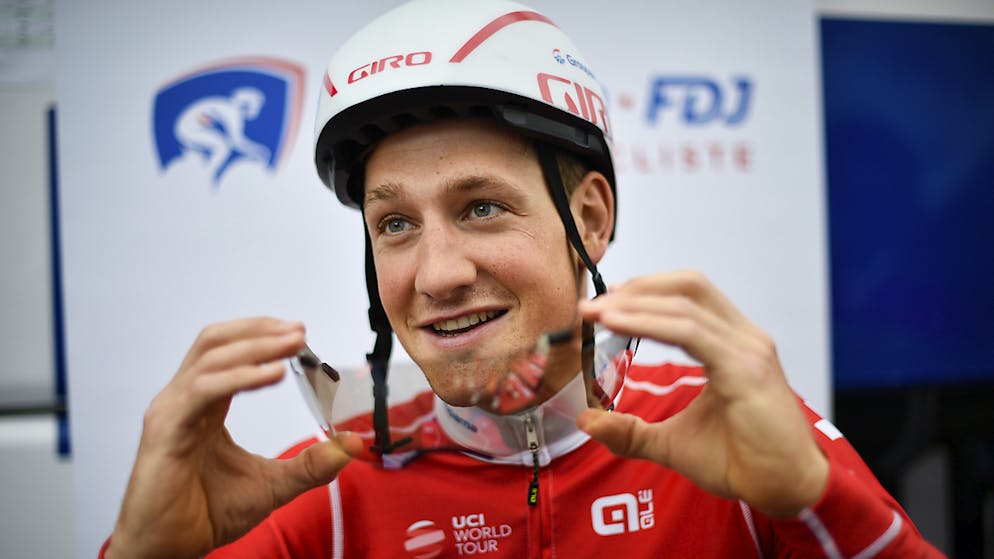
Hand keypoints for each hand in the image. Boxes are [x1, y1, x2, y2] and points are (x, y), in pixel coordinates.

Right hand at [106, 317, 358, 558]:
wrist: (168, 549)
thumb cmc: (205, 514)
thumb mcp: (273, 485)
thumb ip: (311, 465)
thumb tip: (352, 445)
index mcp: (204, 405)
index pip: (228, 351)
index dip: (262, 336)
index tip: (301, 335)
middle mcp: (183, 399)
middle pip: (217, 343)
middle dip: (261, 331)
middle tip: (301, 332)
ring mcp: (171, 411)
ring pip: (212, 358)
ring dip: (256, 345)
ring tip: (293, 344)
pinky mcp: (165, 430)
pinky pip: (203, 390)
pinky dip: (240, 376)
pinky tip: (272, 374)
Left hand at [576, 271, 827, 517]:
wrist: (784, 490)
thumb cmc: (741, 461)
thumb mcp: (671, 443)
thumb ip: (631, 431)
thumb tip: (586, 421)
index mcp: (732, 343)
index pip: (688, 296)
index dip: (645, 291)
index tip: (604, 305)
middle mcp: (744, 337)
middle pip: (688, 286)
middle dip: (637, 287)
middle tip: (593, 305)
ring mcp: (748, 349)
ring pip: (685, 305)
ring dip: (635, 303)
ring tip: (597, 312)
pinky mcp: (746, 370)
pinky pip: (691, 333)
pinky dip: (650, 323)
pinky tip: (618, 325)